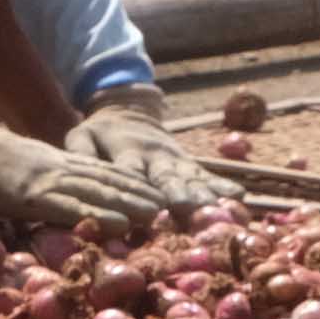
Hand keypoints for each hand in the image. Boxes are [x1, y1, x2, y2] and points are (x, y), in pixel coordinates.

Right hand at [0, 102, 159, 228]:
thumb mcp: (15, 168)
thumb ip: (38, 178)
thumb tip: (56, 196)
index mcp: (52, 160)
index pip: (99, 170)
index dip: (129, 181)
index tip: (156, 191)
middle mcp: (55, 166)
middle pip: (106, 179)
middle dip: (139, 192)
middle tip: (172, 205)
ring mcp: (44, 179)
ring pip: (96, 191)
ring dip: (129, 204)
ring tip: (157, 214)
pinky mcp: (29, 195)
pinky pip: (69, 206)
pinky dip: (98, 215)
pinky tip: (120, 224)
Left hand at [65, 83, 220, 208]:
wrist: (129, 110)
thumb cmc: (100, 133)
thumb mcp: (82, 135)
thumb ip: (81, 151)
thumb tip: (79, 168)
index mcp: (125, 151)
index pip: (131, 171)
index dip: (139, 187)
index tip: (146, 206)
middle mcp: (154, 156)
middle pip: (167, 177)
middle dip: (178, 193)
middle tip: (188, 208)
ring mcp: (175, 160)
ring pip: (192, 178)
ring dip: (206, 194)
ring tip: (221, 208)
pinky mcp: (189, 163)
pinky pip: (209, 176)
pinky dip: (223, 187)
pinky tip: (240, 198)